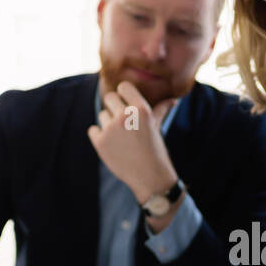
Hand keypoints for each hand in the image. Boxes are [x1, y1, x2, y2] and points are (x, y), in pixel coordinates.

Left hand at [88, 81, 177, 202]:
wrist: (150, 178)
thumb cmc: (155, 150)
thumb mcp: (157, 127)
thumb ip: (160, 110)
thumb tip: (172, 99)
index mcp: (141, 109)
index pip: (123, 87)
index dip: (124, 95)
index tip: (127, 105)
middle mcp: (125, 116)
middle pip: (109, 97)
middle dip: (115, 107)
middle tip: (123, 123)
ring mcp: (111, 129)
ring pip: (102, 115)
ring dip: (108, 124)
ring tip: (122, 139)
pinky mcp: (100, 142)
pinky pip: (93, 130)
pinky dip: (99, 136)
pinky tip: (112, 145)